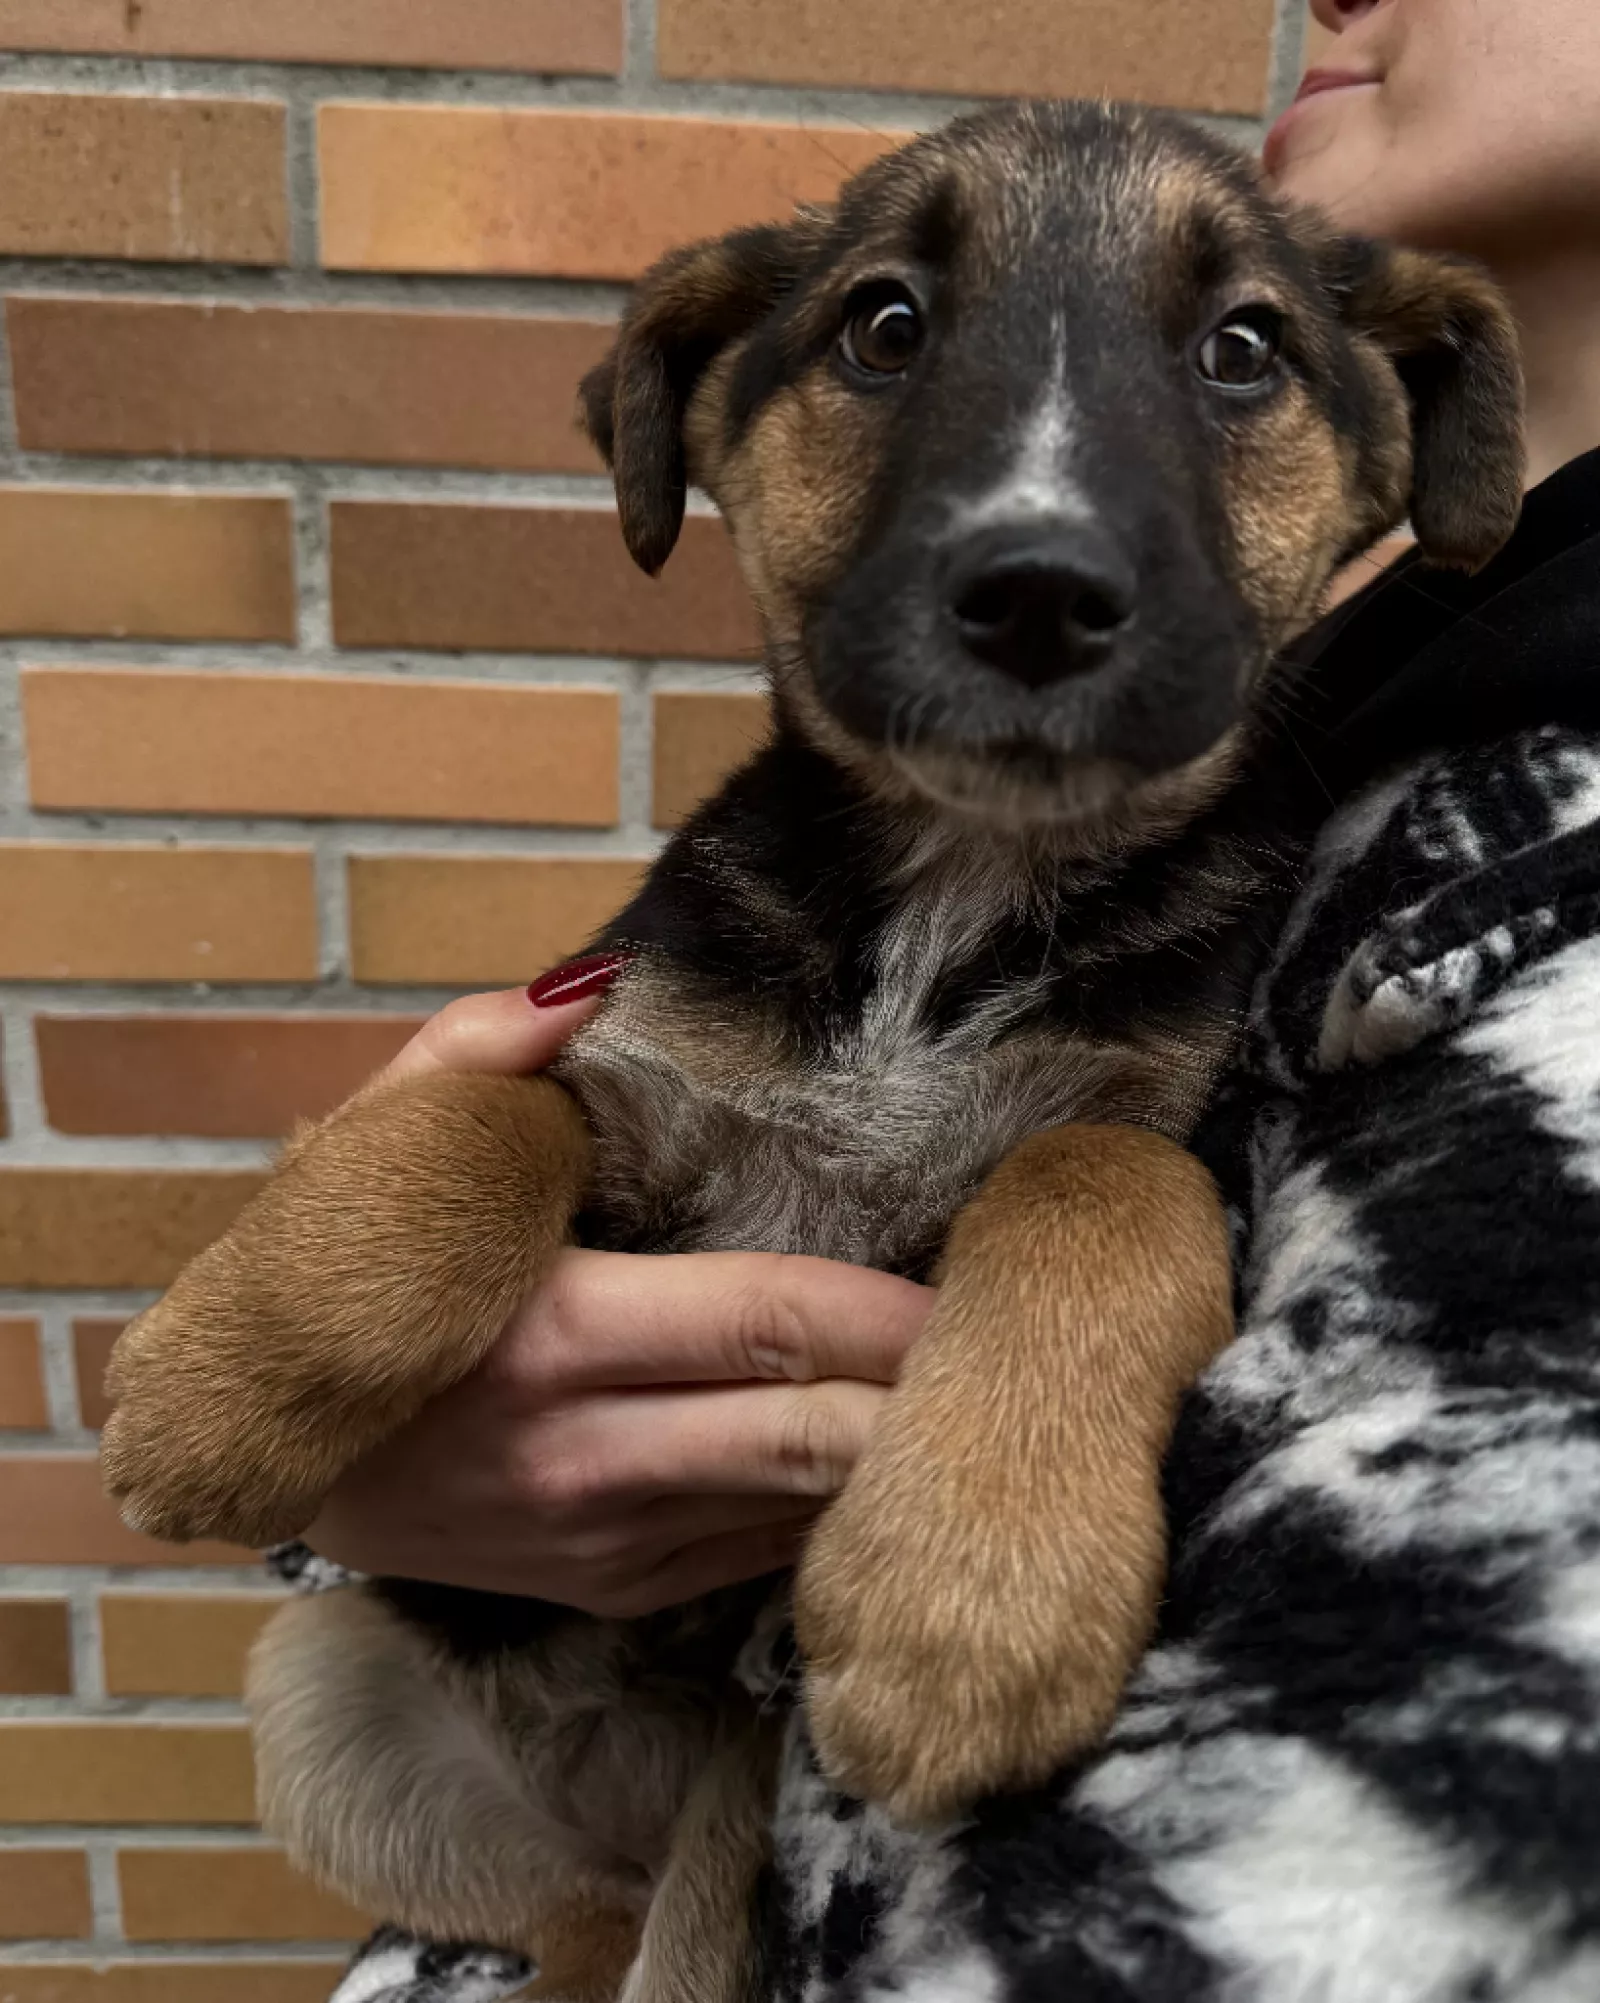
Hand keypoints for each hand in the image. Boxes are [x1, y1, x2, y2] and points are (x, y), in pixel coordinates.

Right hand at [307, 977, 932, 1615]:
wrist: (246, 1459)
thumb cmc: (334, 1283)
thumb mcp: (379, 1147)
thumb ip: (481, 1053)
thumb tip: (597, 982)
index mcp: (553, 1332)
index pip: (772, 1323)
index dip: (892, 1309)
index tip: (980, 1279)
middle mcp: (589, 1456)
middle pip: (815, 1436)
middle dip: (933, 1397)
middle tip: (1028, 1345)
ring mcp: (601, 1543)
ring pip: (800, 1512)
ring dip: (898, 1458)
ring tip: (984, 1396)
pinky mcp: (605, 1592)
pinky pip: (754, 1555)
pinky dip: (827, 1505)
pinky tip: (879, 1452)